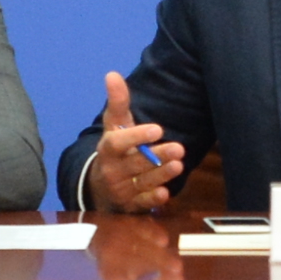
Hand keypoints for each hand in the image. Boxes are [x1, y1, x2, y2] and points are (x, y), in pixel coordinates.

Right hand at [88, 72, 183, 213]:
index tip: (157, 129)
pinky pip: (142, 203)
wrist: (101, 185)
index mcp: (108, 149)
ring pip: (142, 183)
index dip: (136, 136)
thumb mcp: (114, 125)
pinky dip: (153, 200)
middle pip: (135, 163)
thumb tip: (112, 74)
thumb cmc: (115, 149)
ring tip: (179, 164)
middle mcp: (112, 170)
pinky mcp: (130, 205)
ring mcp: (121, 189)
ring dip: (161, 174)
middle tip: (179, 148)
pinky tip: (166, 194)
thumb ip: (117, 102)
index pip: (118, 142)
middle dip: (157, 156)